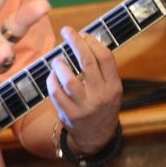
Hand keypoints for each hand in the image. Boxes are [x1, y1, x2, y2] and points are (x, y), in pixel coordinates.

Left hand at [48, 27, 121, 153]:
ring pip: (69, 79)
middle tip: (66, 31)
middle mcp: (101, 95)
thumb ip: (101, 69)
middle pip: (87, 63)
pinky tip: (51, 75)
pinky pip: (56, 93)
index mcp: (114, 86)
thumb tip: (85, 40)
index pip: (105, 57)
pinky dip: (51, 81)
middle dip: (76, 43)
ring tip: (57, 59)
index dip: (92, 41)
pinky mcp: (69, 114)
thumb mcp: (109, 88)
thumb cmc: (100, 104)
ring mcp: (85, 106)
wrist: (96, 136)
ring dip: (60, 65)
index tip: (82, 32)